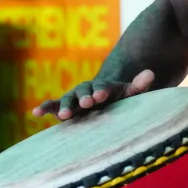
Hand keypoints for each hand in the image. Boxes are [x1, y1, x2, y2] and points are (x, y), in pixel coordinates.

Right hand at [32, 69, 155, 119]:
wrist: (102, 102)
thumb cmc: (118, 100)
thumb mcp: (129, 93)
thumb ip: (138, 85)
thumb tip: (151, 73)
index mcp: (103, 87)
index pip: (102, 87)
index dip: (101, 90)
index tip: (101, 94)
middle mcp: (86, 91)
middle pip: (83, 92)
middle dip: (84, 97)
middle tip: (87, 103)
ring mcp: (73, 99)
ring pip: (67, 100)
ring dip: (65, 106)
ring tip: (65, 115)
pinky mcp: (63, 108)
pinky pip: (52, 106)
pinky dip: (44, 108)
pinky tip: (35, 112)